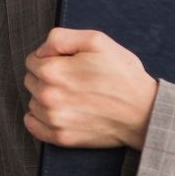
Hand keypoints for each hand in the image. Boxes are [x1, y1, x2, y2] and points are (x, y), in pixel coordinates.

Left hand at [23, 27, 158, 148]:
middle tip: (73, 78)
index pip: (32, 60)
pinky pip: (33, 126)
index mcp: (53, 71)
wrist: (144, 111)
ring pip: (33, 102)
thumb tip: (40, 51)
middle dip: (47, 76)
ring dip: (45, 97)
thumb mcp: (96, 41)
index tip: (68, 62)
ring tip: (72, 95)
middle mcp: (49, 96)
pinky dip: (39, 119)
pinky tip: (59, 111)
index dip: (50, 58)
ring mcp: (54, 119)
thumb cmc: (123, 74)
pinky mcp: (61, 137)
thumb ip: (60, 38)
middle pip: (30, 81)